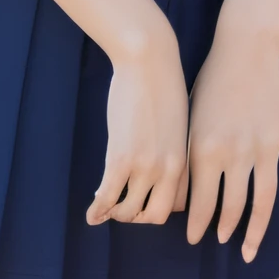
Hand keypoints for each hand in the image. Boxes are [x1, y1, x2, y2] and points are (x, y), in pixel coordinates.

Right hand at [86, 22, 188, 226]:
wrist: (150, 61)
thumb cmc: (164, 85)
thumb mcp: (178, 123)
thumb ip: (171, 148)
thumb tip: (158, 165)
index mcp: (186, 158)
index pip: (178, 203)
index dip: (158, 206)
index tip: (145, 202)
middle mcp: (169, 168)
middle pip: (155, 215)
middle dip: (139, 217)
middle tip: (125, 208)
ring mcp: (145, 165)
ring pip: (129, 210)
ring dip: (116, 212)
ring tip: (107, 204)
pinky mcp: (120, 158)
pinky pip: (107, 197)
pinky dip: (98, 210)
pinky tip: (92, 213)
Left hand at [184, 21, 278, 261]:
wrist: (246, 49)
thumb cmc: (213, 79)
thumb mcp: (192, 115)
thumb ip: (190, 151)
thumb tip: (185, 185)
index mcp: (199, 147)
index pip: (193, 200)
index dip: (191, 222)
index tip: (188, 234)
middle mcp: (224, 155)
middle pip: (217, 208)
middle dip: (209, 229)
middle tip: (204, 241)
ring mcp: (251, 152)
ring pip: (244, 206)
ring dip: (238, 230)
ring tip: (234, 245)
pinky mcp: (272, 146)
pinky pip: (268, 192)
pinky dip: (262, 219)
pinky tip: (256, 236)